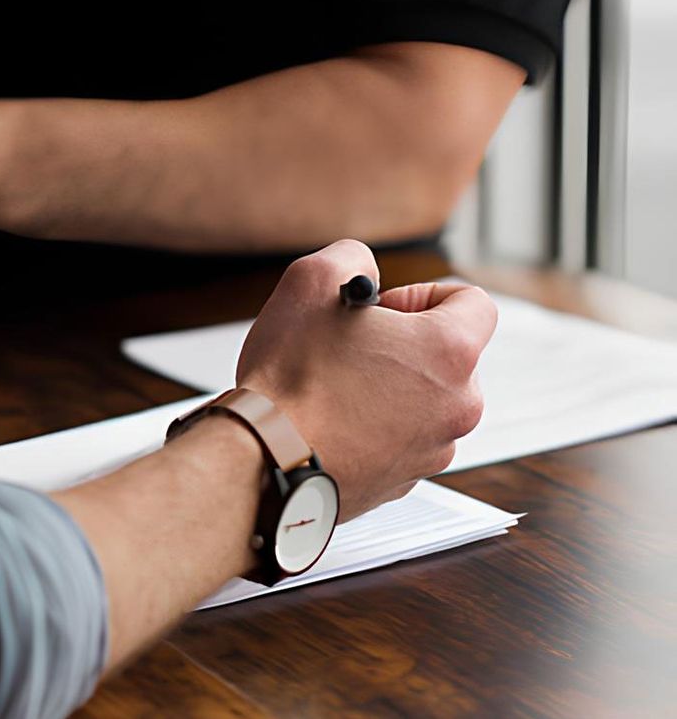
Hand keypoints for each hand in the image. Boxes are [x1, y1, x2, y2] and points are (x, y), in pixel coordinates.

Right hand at [237, 240, 495, 520]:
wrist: (262, 460)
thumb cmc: (289, 380)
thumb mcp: (309, 282)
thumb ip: (350, 257)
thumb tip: (361, 269)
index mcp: (448, 352)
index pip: (473, 303)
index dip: (424, 294)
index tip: (385, 309)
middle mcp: (456, 405)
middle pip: (448, 356)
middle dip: (402, 345)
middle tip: (350, 347)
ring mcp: (433, 449)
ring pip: (423, 401)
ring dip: (388, 388)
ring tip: (332, 387)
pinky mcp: (404, 480)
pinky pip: (399, 439)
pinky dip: (372, 427)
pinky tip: (328, 420)